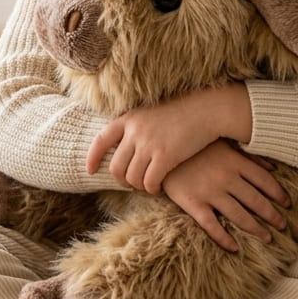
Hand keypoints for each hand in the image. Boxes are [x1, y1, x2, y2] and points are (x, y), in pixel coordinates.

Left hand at [86, 85, 251, 193]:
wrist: (207, 109)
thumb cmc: (182, 113)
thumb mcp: (152, 113)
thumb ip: (136, 128)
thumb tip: (123, 148)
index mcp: (129, 118)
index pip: (101, 140)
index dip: (93, 158)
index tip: (90, 170)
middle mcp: (135, 131)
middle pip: (116, 166)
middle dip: (122, 180)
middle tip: (132, 184)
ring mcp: (149, 144)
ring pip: (132, 177)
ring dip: (138, 186)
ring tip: (147, 185)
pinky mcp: (165, 156)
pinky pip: (150, 182)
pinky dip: (152, 189)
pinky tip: (158, 188)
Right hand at [162, 140, 289, 252]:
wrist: (160, 149)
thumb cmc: (194, 145)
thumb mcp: (224, 146)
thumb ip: (248, 158)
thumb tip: (272, 168)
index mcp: (235, 162)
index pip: (264, 181)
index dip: (279, 194)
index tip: (287, 204)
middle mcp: (226, 178)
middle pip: (255, 201)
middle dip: (272, 215)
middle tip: (282, 225)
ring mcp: (210, 192)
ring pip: (239, 215)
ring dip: (255, 229)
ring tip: (267, 238)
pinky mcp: (193, 203)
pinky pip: (212, 226)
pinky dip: (224, 239)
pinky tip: (235, 248)